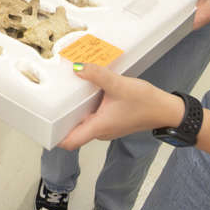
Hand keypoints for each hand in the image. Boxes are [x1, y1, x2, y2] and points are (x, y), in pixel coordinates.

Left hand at [60, 62, 184, 150]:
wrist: (166, 110)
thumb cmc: (145, 102)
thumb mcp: (119, 85)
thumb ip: (97, 75)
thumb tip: (77, 67)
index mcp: (98, 127)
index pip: (69, 142)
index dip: (54, 137)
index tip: (42, 125)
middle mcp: (100, 131)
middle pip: (74, 131)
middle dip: (61, 119)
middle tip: (50, 102)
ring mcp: (107, 127)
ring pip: (84, 123)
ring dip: (76, 112)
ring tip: (66, 94)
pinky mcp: (113, 121)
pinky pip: (94, 117)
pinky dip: (88, 107)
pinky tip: (88, 92)